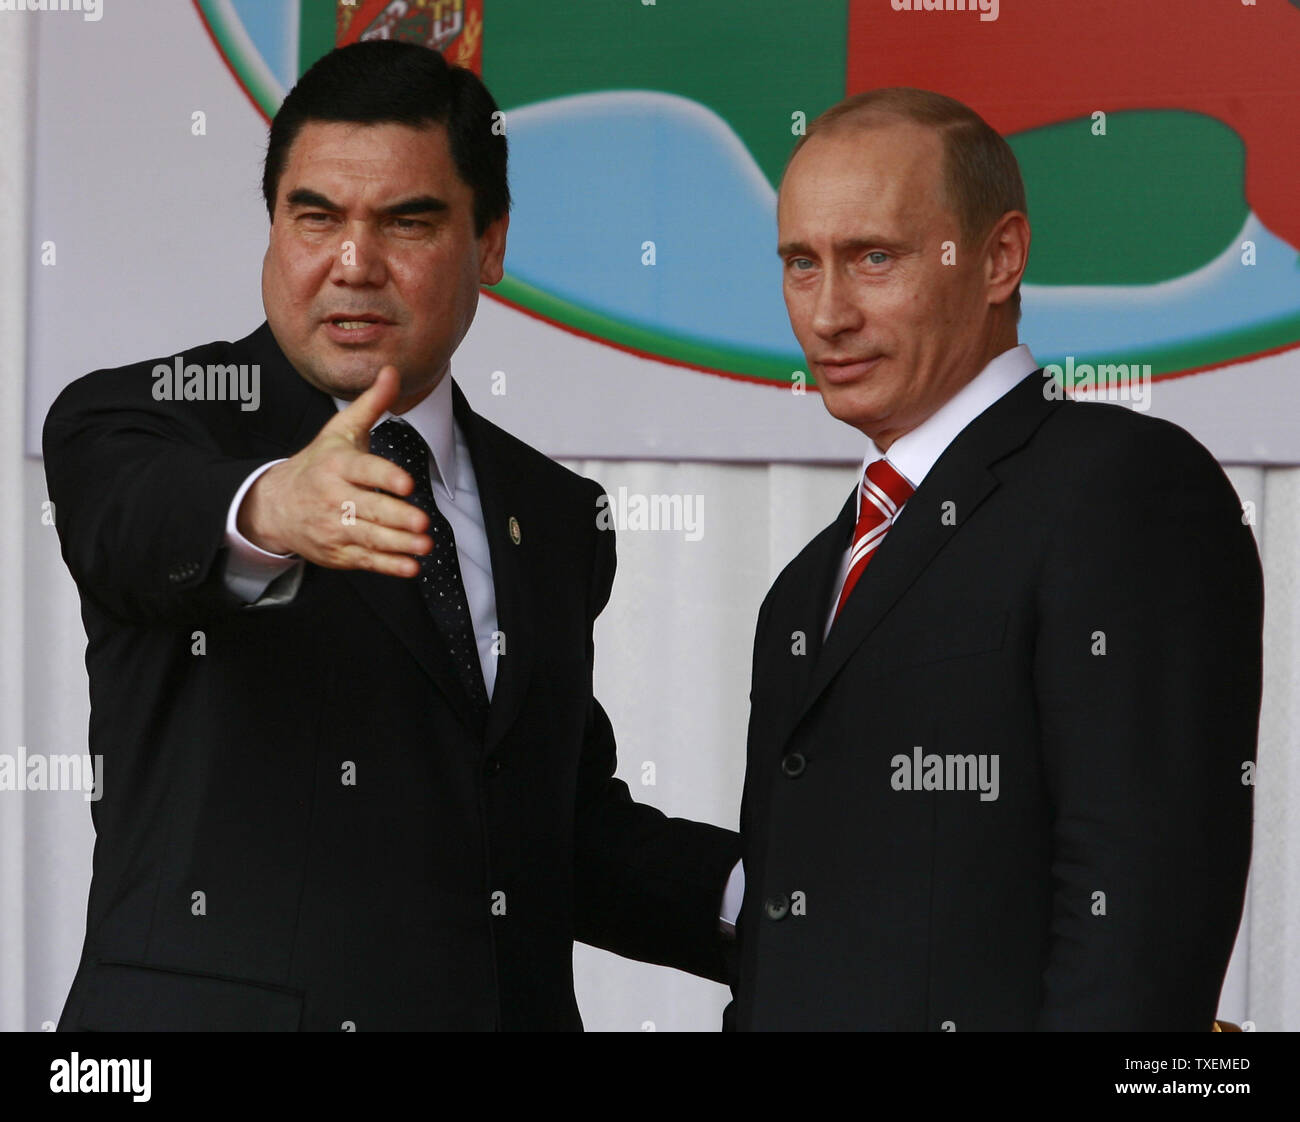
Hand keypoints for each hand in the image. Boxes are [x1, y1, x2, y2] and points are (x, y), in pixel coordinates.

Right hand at [237, 366, 431, 576]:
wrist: (275, 504)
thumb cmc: (318, 463)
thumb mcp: (341, 430)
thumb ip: (371, 404)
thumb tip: (392, 371)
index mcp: (337, 465)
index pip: (364, 471)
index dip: (385, 478)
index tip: (406, 484)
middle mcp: (334, 497)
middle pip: (369, 509)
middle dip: (397, 518)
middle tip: (423, 523)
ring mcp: (334, 527)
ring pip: (369, 538)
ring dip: (398, 544)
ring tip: (424, 546)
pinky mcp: (337, 551)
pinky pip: (365, 560)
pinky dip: (388, 566)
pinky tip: (410, 568)